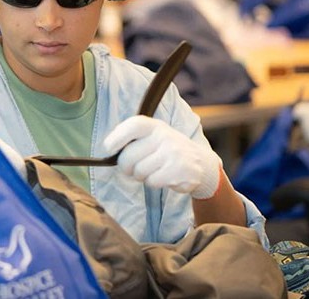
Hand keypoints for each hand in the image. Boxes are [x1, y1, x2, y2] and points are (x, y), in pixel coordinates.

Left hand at [102, 116, 221, 198]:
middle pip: (129, 156)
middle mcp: (164, 136)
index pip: (134, 125)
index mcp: (155, 126)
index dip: (117, 136)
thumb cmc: (167, 150)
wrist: (200, 163)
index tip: (108, 148)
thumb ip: (134, 140)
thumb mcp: (154, 137)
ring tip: (153, 170)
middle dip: (126, 167)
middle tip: (133, 169)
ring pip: (139, 171)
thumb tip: (109, 151)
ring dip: (141, 176)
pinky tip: (163, 177)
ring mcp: (173, 153)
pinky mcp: (178, 170)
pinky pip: (152, 181)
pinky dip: (153, 183)